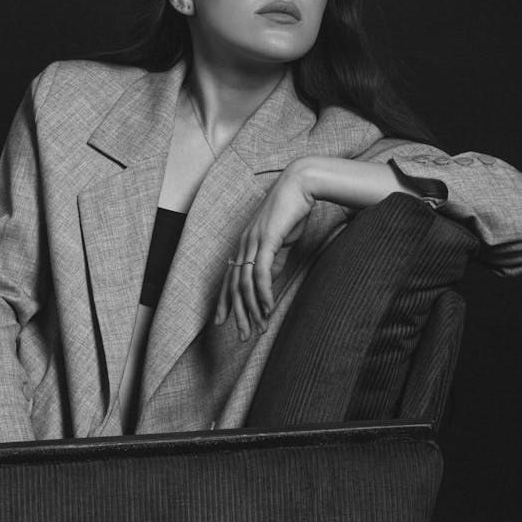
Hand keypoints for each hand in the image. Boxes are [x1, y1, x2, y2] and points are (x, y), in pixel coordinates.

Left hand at [214, 160, 314, 340]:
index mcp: (245, 243)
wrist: (300, 185)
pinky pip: (261, 272)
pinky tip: (268, 308)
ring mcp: (253, 241)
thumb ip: (272, 260)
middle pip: (234, 285)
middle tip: (241, 336)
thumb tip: (268, 281)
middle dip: (237, 313)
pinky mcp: (266, 239)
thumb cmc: (292, 210)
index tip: (221, 321)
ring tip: (258, 328)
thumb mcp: (280, 241)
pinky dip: (263, 293)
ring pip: (245, 282)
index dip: (224, 301)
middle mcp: (244, 243)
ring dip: (252, 309)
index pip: (230, 277)